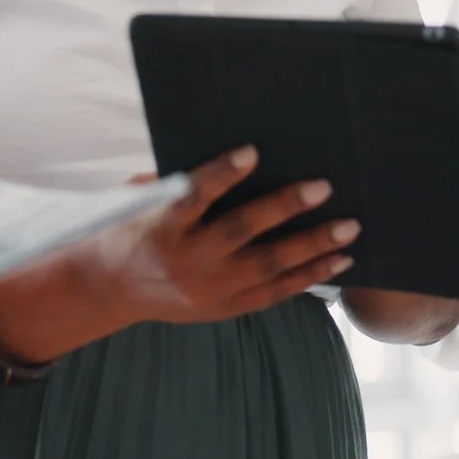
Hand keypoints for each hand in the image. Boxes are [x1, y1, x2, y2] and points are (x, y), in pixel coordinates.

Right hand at [88, 146, 356, 326]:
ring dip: (312, 245)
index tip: (251, 150)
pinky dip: (309, 277)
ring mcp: (209, 288)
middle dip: (284, 208)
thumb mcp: (139, 200)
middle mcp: (188, 259)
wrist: (110, 288)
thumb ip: (174, 181)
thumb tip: (226, 150)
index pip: (193, 196)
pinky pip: (274, 293)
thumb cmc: (131, 227)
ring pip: (267, 265)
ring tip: (348, 227)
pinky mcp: (224, 308)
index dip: (220, 174)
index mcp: (162, 226)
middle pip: (241, 231)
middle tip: (322, 186)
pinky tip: (339, 260)